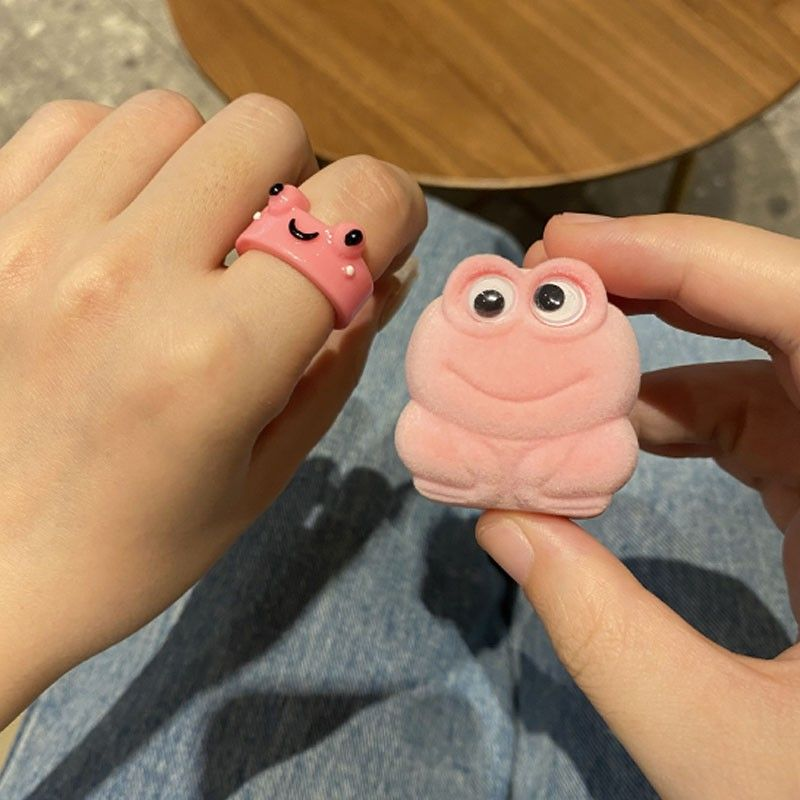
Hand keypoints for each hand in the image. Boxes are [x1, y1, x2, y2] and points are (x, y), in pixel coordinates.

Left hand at [0, 91, 424, 724]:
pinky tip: (122, 226)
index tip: (376, 238)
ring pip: (171, 116)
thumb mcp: (267, 468)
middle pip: (266, 129)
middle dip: (299, 182)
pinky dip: (120, 159)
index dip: (391, 211)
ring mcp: (38, 241)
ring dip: (207, 169)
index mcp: (219, 357)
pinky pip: (75, 123)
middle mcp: (128, 278)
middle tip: (275, 247)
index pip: (355, 206)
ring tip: (191, 239)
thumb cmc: (138, 543)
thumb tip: (383, 265)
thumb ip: (339, 356)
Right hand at [477, 213, 799, 798]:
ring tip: (557, 349)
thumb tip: (501, 523)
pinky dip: (672, 405)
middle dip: (662, 278)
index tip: (569, 251)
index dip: (690, 260)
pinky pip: (754, 410)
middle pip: (782, 310)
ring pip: (762, 356)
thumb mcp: (724, 746)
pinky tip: (609, 429)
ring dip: (654, 344)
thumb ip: (603, 634)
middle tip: (549, 274)